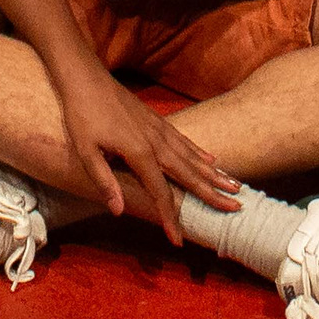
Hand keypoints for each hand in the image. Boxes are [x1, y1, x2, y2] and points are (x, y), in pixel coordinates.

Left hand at [58, 65, 240, 243]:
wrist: (86, 78)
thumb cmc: (82, 115)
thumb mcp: (85, 151)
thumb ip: (104, 180)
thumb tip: (119, 211)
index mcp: (140, 153)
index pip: (160, 193)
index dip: (170, 218)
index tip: (177, 240)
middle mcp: (156, 142)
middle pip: (190, 174)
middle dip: (212, 194)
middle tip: (235, 208)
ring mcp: (159, 129)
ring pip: (193, 156)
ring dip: (214, 173)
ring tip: (235, 186)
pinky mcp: (157, 120)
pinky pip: (184, 141)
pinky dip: (200, 152)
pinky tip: (212, 159)